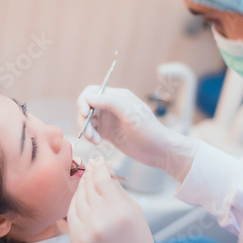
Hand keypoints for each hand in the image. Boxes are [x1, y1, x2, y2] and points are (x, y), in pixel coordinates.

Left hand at [67, 157, 155, 242]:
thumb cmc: (137, 239)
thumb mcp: (134, 210)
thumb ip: (117, 188)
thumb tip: (105, 167)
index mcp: (120, 211)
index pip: (102, 179)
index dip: (99, 166)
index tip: (99, 160)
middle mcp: (101, 221)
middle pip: (89, 187)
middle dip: (90, 173)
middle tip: (91, 165)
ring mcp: (86, 233)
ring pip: (78, 198)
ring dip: (82, 187)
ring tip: (87, 180)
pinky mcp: (77, 242)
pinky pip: (71, 215)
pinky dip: (75, 203)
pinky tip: (81, 197)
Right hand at [77, 86, 197, 180]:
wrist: (159, 151)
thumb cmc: (148, 130)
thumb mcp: (130, 114)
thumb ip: (110, 102)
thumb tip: (88, 97)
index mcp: (117, 96)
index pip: (92, 92)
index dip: (84, 101)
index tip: (84, 113)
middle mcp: (111, 106)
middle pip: (86, 107)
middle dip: (83, 119)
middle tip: (88, 133)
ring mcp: (109, 120)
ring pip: (87, 120)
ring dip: (86, 129)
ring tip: (94, 141)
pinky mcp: (108, 133)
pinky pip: (91, 131)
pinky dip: (90, 136)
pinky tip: (98, 143)